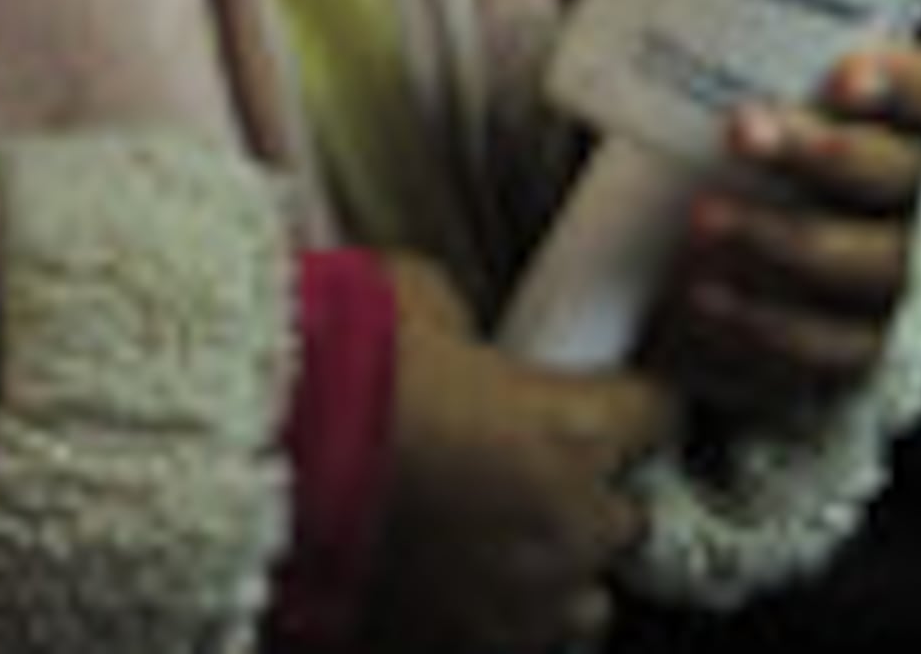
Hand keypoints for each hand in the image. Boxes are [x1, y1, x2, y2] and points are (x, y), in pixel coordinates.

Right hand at [368, 252, 673, 652]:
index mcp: (572, 431)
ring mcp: (520, 609)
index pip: (660, 413)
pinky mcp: (466, 653)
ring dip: (557, 571)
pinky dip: (499, 619)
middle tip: (538, 465)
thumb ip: (471, 331)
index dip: (638, 399)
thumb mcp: (416, 301)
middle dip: (593, 493)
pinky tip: (458, 585)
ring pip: (586, 605)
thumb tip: (469, 339)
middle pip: (630, 520)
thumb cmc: (339, 371)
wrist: (260, 464)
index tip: (621, 393)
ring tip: (505, 542)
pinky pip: (517, 644)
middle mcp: (566, 529)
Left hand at [642, 41, 920, 421]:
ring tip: (699, 227)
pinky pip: (825, 351)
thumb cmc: (713, 128)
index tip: (844, 73)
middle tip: (739, 131)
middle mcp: (895, 192)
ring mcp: (879, 276)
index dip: (903, 80)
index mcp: (876, 109)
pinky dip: (765, 329)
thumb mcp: (681, 61)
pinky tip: (703, 303)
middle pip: (894, 173)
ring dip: (784, 245)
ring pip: (864, 268)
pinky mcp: (845, 349)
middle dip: (823, 154)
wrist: (704, 253)